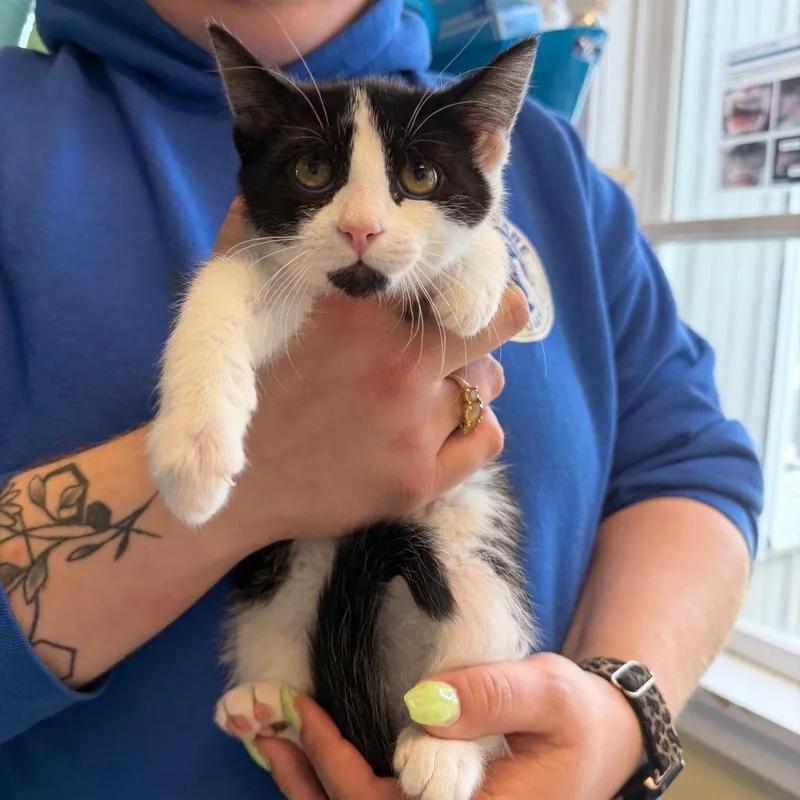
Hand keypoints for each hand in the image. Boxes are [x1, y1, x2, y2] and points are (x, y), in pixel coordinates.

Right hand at [209, 200, 529, 555]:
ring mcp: (412, 428)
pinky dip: (476, 428)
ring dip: (470, 380)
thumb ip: (253, 241)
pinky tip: (445, 428)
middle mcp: (395, 368)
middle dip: (482, 324)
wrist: (235, 489)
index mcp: (358, 316)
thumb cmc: (241, 393)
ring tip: (435, 388)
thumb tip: (259, 182)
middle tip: (458, 336)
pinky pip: (488, 438)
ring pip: (488, 383)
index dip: (462, 274)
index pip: (451, 275)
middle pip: (492, 325)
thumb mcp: (233, 304)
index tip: (455, 285)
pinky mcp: (419, 481)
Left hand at [255, 654, 644, 798]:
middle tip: (263, 727)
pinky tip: (311, 755)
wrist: (600, 739)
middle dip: (308, 780)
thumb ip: (494, 696)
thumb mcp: (548, 694)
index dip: (336, 767)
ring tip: (271, 743)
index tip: (304, 712)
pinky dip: (338, 782)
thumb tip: (423, 703)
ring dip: (312, 787)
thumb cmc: (577, 718)